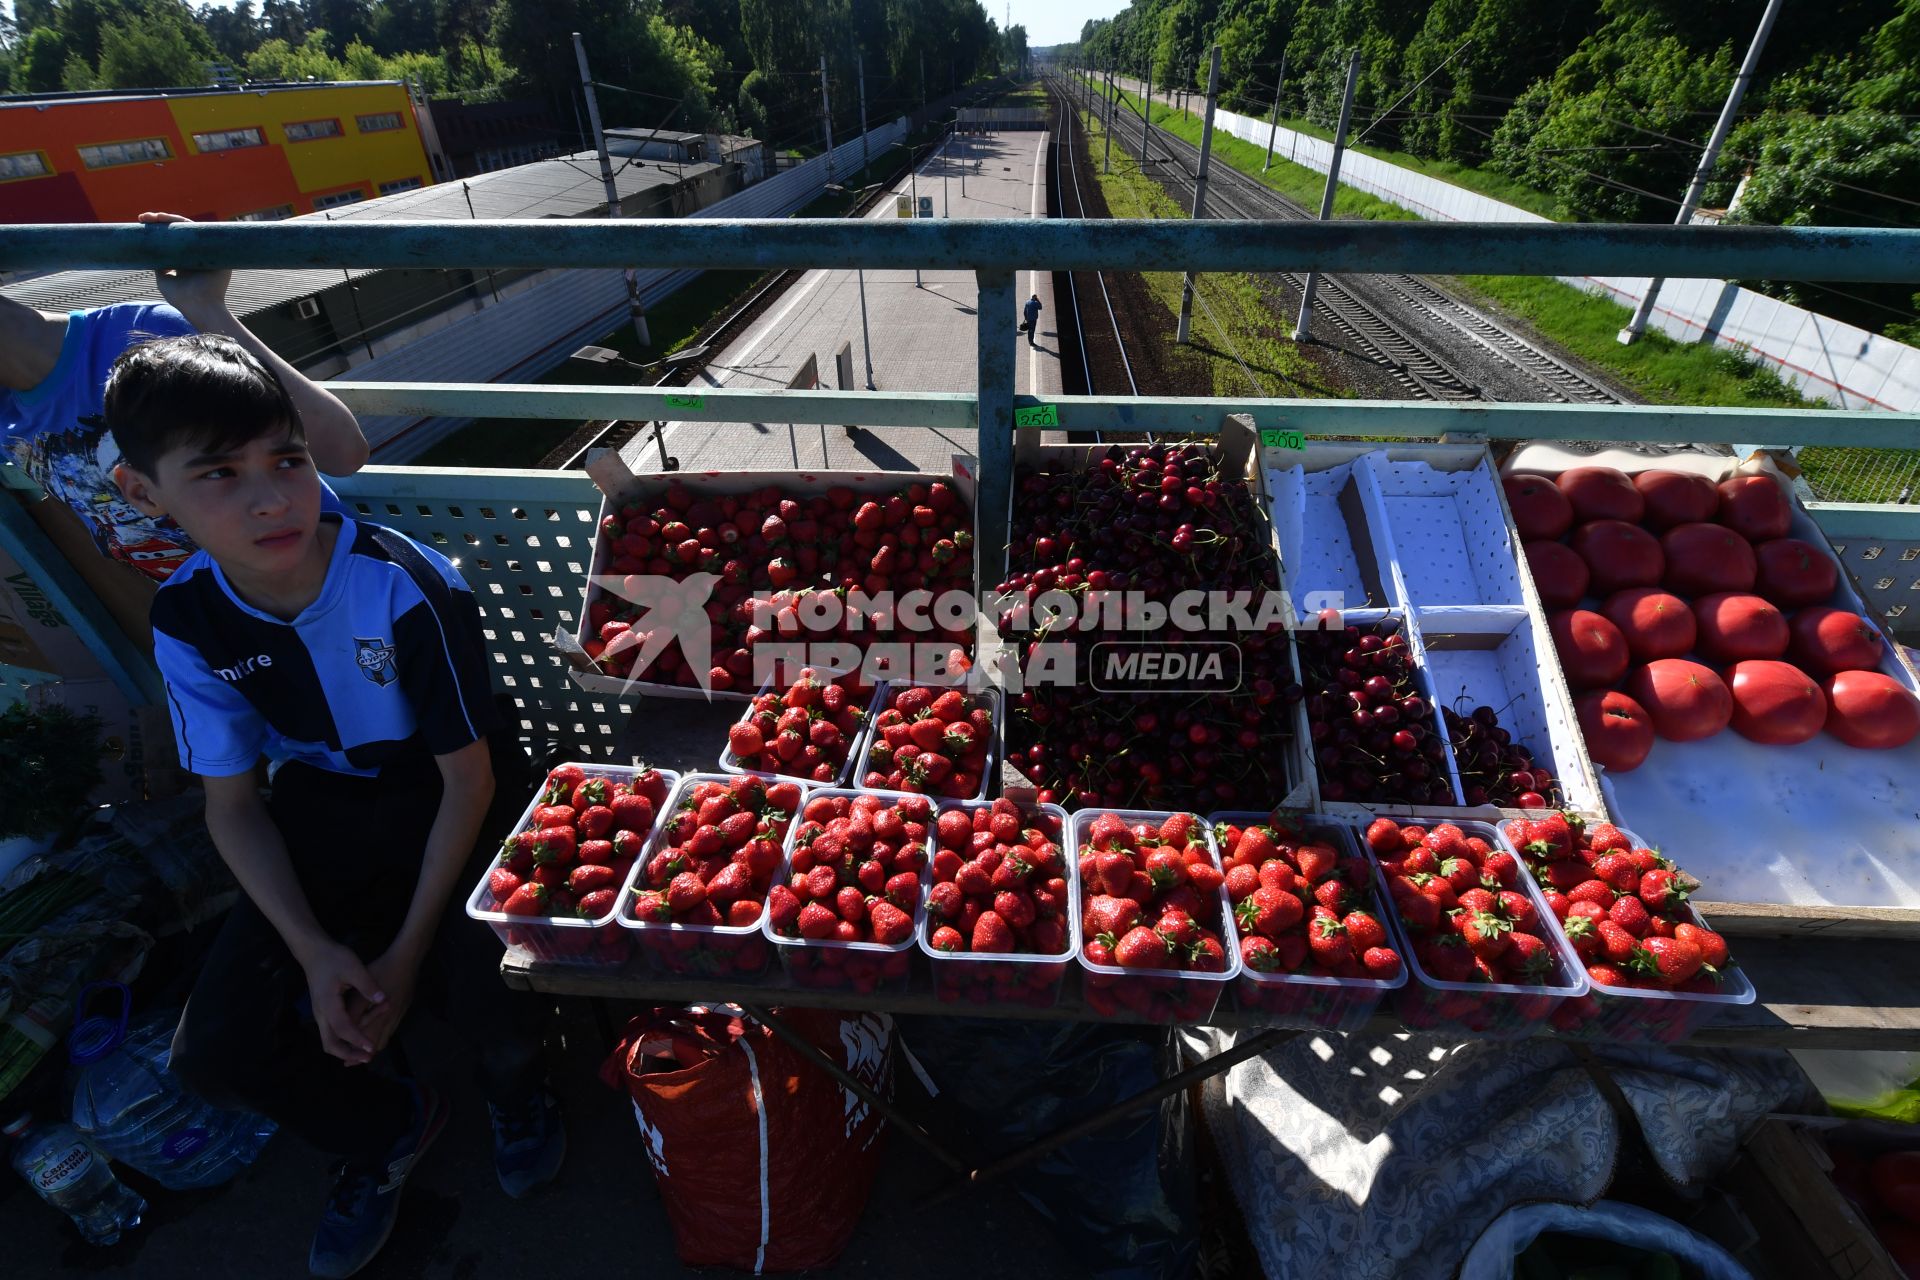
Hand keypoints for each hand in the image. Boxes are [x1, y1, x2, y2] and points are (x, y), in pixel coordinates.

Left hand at [137, 213, 232, 321]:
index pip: (172, 242)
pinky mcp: (217, 252)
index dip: (158, 232)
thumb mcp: (164, 280)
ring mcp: (207, 253)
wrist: (200, 305)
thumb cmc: (181, 298)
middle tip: (144, 218)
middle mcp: (197, 256)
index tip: (141, 224)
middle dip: (161, 222)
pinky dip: (188, 223)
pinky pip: (202, 232)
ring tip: (155, 217)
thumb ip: (160, 267)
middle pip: (179, 233)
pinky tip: (174, 219)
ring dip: (172, 219)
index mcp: (186, 263)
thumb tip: (151, 252)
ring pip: (189, 230)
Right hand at [302, 940, 385, 1064]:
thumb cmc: (333, 958)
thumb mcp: (353, 967)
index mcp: (328, 1004)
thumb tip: (383, 1000)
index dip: (358, 1040)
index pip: (343, 1029)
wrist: (314, 951)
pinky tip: (356, 1041)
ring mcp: (320, 1014)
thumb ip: (367, 985)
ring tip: (364, 1054)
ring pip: (329, 1040)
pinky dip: (342, 1042)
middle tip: (367, 1058)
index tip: (371, 1049)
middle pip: (330, 1044)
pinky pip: (330, 1033)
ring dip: (345, 1050)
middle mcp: (321, 1014)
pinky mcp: (323, 1011)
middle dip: (348, 1054)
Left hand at [350, 948, 419, 1056]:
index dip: (356, 1052)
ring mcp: (399, 1014)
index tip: (347, 1061)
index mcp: (380, 1015)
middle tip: (353, 1061)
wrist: (407, 960)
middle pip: (378, 1043)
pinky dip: (382, 1036)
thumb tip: (346, 1028)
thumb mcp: (362, 988)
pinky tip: (377, 1032)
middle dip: (365, 1054)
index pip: (367, 1040)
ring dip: (374, 1046)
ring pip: (386, 1037)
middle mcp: (391, 1019)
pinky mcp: (404, 1008)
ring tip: (364, 1051)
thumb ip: (354, 1010)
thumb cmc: (383, 971)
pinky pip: (392, 1029)